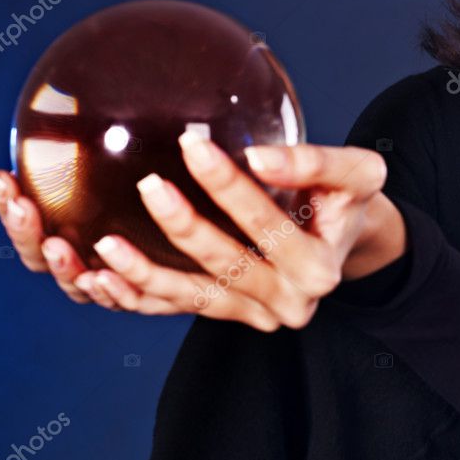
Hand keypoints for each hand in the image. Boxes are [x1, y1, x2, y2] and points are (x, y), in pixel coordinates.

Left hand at [0, 132, 406, 330]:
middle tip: (148, 185)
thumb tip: (259, 157)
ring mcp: (260, 315)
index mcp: (319, 267)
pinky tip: (102, 280)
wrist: (347, 235)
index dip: (226, 185)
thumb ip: (314, 161)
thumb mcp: (357, 171)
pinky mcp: (235, 315)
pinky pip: (181, 310)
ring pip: (194, 298)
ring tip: (105, 246)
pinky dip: (140, 297)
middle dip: (183, 225)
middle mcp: (291, 301)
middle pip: (226, 263)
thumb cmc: (348, 197)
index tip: (191, 144)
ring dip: (146, 275)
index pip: (266, 223)